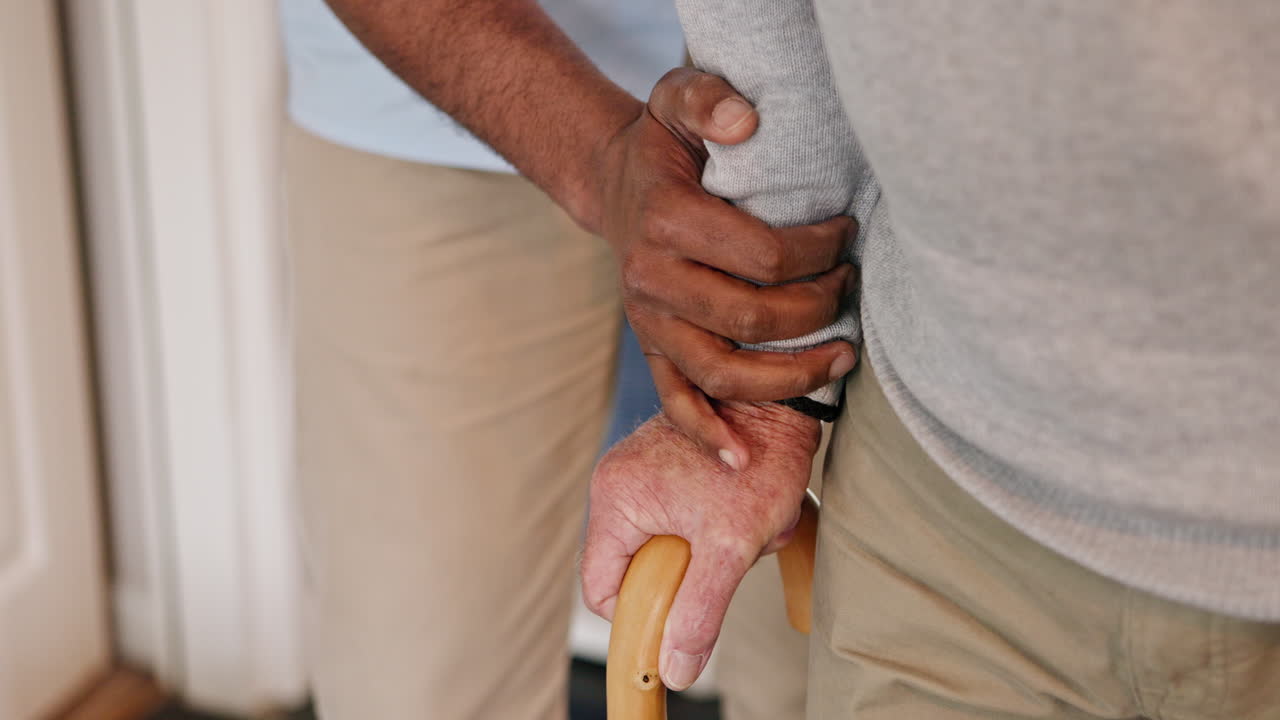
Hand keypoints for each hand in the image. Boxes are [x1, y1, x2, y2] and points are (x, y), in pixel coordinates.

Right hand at [580, 402, 819, 690]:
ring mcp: (641, 472)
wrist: (784, 396)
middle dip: (691, 573)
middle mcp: (617, 482)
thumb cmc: (759, 458)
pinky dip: (719, 527)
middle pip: (638, 568)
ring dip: (713, 550)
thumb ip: (699, 611)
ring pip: (667, 545)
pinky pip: (682, 519)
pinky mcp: (668, 467)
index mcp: (615, 498)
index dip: (638, 613)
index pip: (601, 587)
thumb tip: (676, 670)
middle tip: (728, 554)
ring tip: (748, 525)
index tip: (681, 615)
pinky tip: (749, 509)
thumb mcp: (731, 545)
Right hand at [592, 68, 856, 470]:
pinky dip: (705, 433)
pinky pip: (673, 400)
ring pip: (723, 371)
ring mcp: (650, 320)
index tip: (848, 238)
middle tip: (853, 289)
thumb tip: (748, 124)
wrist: (614, 183)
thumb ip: (707, 98)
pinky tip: (741, 459)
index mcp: (666, 221)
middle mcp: (652, 279)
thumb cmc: (663, 144)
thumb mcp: (676, 98)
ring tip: (843, 362)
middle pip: (751, 318)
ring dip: (789, 377)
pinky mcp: (650, 346)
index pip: (760, 257)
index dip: (818, 252)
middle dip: (818, 310)